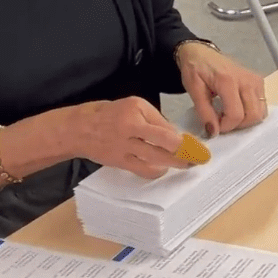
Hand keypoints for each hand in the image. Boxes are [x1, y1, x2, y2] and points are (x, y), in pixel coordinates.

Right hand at [70, 97, 189, 178]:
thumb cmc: (108, 114)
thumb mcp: (133, 105)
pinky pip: (143, 170)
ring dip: (175, 163)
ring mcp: (124, 146)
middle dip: (185, 152)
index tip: (197, 144)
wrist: (78, 129)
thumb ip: (154, 119)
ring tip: (186, 165)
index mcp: (136, 109)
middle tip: (199, 158)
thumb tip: (174, 135)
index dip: (183, 137)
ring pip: (156, 158)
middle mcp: (130, 127)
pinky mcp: (119, 161)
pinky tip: (164, 169)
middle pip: (165, 142)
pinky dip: (156, 171)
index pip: (166, 125)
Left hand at [177, 42, 267, 135]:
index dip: (226, 126)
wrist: (202, 53)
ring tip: (229, 115)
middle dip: (238, 125)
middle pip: (253, 115)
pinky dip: (251, 113)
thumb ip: (204, 112)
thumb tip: (214, 132)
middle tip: (223, 122)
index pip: (236, 114)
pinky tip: (237, 108)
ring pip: (261, 113)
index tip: (215, 126)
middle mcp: (247, 80)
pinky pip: (262, 106)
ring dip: (246, 121)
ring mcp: (256, 81)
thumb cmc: (196, 69)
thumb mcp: (194, 90)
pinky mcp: (260, 82)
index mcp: (228, 81)